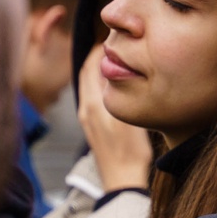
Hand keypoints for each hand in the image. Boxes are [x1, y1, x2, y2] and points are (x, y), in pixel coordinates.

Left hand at [76, 50, 153, 193]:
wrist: (122, 179)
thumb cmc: (131, 152)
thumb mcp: (131, 117)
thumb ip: (123, 90)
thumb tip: (117, 66)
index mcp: (92, 104)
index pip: (90, 65)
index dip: (101, 49)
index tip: (115, 38)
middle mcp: (85, 108)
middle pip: (87, 72)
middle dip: (99, 57)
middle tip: (117, 44)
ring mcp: (86, 117)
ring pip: (89, 84)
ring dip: (99, 70)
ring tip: (119, 60)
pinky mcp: (91, 126)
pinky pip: (92, 95)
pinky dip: (100, 84)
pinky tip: (116, 85)